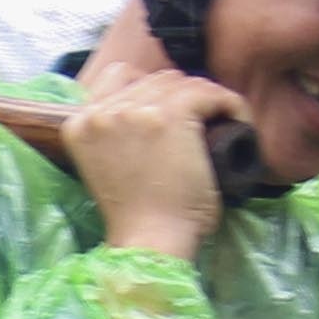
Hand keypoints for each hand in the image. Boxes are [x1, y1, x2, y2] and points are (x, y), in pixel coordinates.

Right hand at [68, 68, 250, 264]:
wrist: (150, 241)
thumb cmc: (136, 217)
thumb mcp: (106, 166)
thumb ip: (114, 135)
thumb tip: (147, 111)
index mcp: (78, 123)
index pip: (118, 77)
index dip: (149, 90)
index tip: (169, 112)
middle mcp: (102, 111)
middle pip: (154, 79)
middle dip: (180, 96)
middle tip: (202, 122)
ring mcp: (136, 110)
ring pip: (182, 82)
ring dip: (204, 99)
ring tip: (221, 122)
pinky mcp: (171, 114)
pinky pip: (209, 92)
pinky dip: (230, 104)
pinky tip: (239, 121)